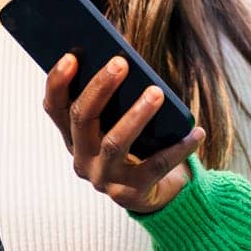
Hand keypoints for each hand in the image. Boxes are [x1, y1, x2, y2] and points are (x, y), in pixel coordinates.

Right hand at [42, 53, 202, 213]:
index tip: (71, 56)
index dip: (58, 82)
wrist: (158, 192)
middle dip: (100, 88)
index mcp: (74, 136)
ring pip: (114, 143)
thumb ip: (117, 99)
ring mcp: (105, 178)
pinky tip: (195, 132)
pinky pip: (156, 166)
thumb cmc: (140, 145)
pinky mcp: (131, 194)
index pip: (55, 107)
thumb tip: (126, 60)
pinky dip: (178, 148)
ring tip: (157, 92)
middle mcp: (82, 159)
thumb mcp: (123, 122)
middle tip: (121, 62)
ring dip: (136, 115)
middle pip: (82, 119)